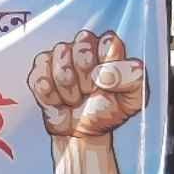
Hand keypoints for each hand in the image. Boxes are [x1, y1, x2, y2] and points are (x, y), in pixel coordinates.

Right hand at [28, 30, 146, 173]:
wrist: (82, 131)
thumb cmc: (108, 110)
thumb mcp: (132, 99)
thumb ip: (132, 78)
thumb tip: (103, 73)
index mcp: (109, 49)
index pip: (108, 42)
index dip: (106, 65)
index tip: (105, 82)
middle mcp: (84, 46)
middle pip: (82, 48)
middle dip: (86, 77)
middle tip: (90, 91)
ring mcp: (60, 56)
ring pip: (60, 62)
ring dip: (69, 89)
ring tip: (75, 98)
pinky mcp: (40, 69)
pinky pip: (40, 77)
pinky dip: (51, 95)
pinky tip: (59, 100)